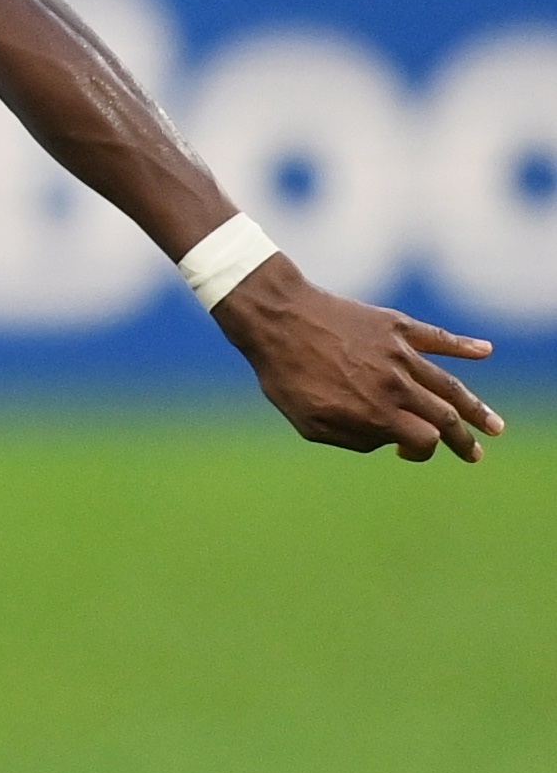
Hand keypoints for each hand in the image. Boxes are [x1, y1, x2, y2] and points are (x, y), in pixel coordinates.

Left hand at [216, 261, 504, 461]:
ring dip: (475, 406)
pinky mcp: (396, 326)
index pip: (424, 440)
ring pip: (449, 384)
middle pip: (445, 417)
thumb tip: (387, 440)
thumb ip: (354, 438)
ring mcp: (400, 353)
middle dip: (465, 438)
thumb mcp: (310, 423)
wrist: (277, 319)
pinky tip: (485, 351)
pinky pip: (437, 338)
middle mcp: (396, 384)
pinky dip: (464, 346)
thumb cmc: (286, 375)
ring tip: (494, 425)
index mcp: (376, 411)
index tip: (406, 449)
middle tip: (476, 453)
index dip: (421, 451)